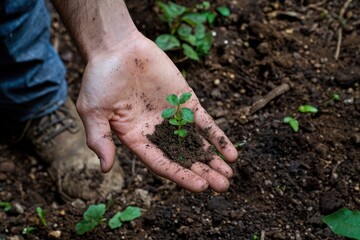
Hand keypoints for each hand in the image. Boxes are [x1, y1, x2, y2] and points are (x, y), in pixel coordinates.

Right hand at [76, 31, 237, 192]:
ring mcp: (173, 116)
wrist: (117, 47)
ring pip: (196, 143)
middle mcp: (157, 131)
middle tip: (223, 186)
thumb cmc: (99, 78)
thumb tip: (105, 169)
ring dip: (213, 159)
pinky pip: (204, 122)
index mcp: (136, 138)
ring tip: (229, 175)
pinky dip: (217, 136)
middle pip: (183, 157)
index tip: (201, 186)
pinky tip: (230, 152)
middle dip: (203, 172)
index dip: (181, 175)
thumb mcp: (92, 110)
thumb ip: (99, 139)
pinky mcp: (185, 100)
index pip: (161, 163)